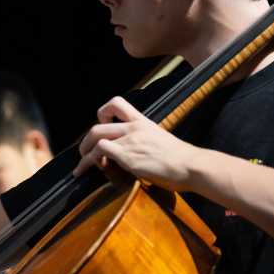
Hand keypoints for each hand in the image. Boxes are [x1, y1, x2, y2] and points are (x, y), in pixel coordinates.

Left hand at [73, 96, 202, 190]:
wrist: (192, 166)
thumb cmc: (183, 160)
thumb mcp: (162, 142)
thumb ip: (146, 143)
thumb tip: (138, 154)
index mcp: (143, 122)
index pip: (117, 103)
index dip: (104, 112)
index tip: (102, 124)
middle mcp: (134, 128)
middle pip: (98, 125)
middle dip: (86, 141)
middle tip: (84, 152)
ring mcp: (130, 141)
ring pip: (95, 137)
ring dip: (84, 154)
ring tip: (81, 167)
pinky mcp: (128, 156)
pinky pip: (100, 152)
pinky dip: (91, 161)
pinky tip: (93, 171)